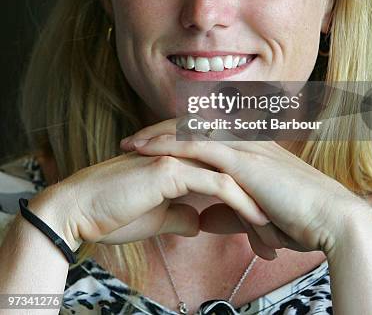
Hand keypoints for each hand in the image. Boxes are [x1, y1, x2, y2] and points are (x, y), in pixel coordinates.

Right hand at [34, 150, 269, 251]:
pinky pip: (219, 185)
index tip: (265, 229)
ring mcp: (181, 156)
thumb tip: (199, 222)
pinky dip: (242, 204)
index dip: (248, 201)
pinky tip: (257, 222)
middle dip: (261, 202)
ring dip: (258, 204)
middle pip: (237, 173)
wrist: (80, 210)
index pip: (228, 175)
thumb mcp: (157, 217)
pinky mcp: (173, 168)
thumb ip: (181, 214)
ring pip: (234, 176)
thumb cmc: (114, 213)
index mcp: (186, 160)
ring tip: (275, 232)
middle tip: (279, 232)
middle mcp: (187, 152)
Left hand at [120, 118, 368, 255]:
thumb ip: (229, 213)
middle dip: (159, 131)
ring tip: (128, 145)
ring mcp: (243, 146)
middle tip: (131, 142)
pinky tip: (147, 149)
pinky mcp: (241, 159)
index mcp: (249, 150)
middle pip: (191, 127)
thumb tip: (205, 219)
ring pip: (189, 132)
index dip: (175, 138)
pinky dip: (169, 145)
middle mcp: (244, 141)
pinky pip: (196, 145)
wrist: (332, 219)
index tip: (150, 148)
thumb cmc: (301, 219)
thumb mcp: (256, 216)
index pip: (205, 135)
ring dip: (156, 136)